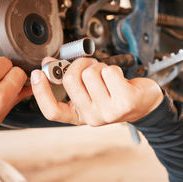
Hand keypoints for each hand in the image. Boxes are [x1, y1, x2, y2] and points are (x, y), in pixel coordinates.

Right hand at [31, 57, 162, 125]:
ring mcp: (108, 113)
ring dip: (99, 67)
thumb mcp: (89, 91)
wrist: (145, 103)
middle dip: (80, 64)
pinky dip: (113, 69)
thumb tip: (49, 63)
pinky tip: (119, 80)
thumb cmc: (116, 94)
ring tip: (108, 76)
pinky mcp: (124, 103)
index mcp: (78, 116)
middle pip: (70, 81)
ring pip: (90, 73)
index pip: (52, 112)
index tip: (37, 73)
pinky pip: (109, 72)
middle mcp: (91, 118)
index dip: (41, 92)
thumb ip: (69, 80)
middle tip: (91, 66)